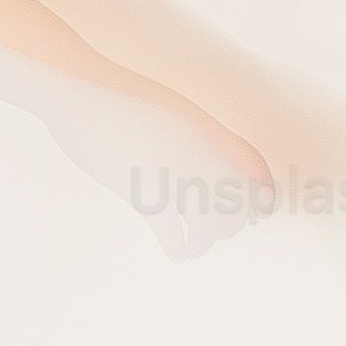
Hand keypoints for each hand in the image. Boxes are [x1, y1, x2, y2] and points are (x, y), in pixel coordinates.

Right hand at [44, 83, 280, 262]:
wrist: (83, 92)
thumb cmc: (121, 97)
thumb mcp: (171, 109)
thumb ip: (193, 135)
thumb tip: (198, 159)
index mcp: (210, 132)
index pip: (254, 167)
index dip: (262, 190)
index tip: (262, 206)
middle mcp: (202, 157)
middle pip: (236, 205)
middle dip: (228, 224)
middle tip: (215, 233)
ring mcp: (178, 178)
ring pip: (209, 227)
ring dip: (202, 242)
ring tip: (193, 248)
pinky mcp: (146, 197)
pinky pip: (173, 236)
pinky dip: (177, 248)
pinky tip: (175, 253)